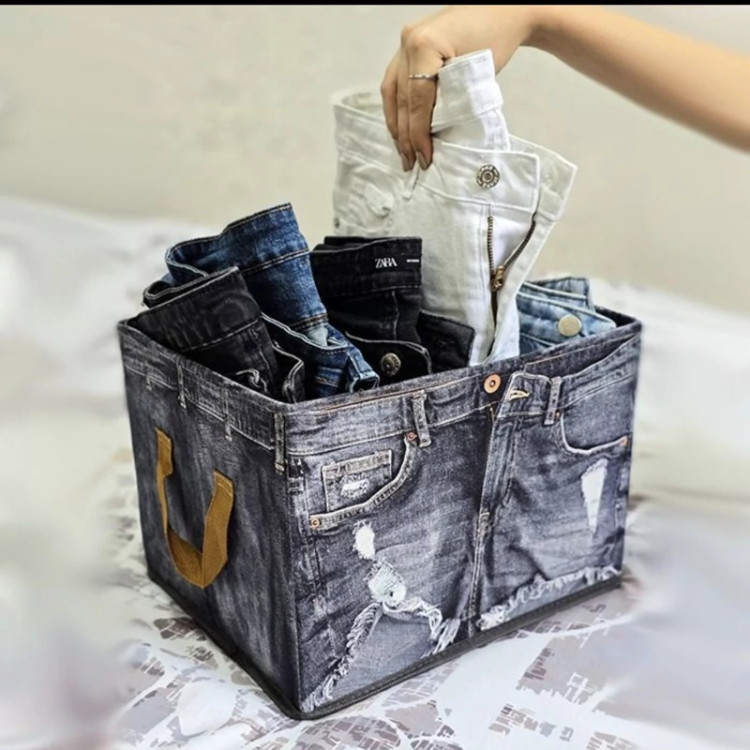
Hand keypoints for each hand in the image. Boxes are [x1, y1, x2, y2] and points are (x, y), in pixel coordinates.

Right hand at [380, 5, 541, 170]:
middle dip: (405, 135)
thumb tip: (434, 139)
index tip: (423, 158)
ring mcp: (405, 43)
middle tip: (410, 163)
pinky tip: (401, 128)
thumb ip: (451, 104)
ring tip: (403, 151)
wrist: (504, 11)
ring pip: (391, 92)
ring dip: (396, 124)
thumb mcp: (475, 75)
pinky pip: (395, 83)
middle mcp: (408, 41)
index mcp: (424, 45)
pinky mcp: (408, 49)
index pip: (416, 100)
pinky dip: (397, 108)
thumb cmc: (497, 39)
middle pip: (400, 99)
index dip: (418, 134)